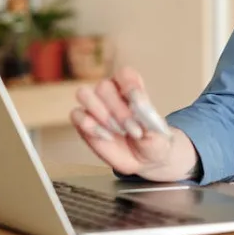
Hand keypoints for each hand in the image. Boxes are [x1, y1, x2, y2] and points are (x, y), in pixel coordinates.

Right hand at [70, 67, 195, 180]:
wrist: (145, 160)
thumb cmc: (153, 139)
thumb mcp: (157, 131)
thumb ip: (148, 117)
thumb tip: (139, 106)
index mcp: (131, 86)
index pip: (124, 74)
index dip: (130, 86)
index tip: (138, 104)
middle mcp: (111, 92)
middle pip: (103, 86)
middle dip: (118, 110)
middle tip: (132, 129)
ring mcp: (95, 107)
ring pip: (84, 94)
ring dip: (100, 113)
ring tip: (117, 131)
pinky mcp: (83, 123)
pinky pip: (76, 115)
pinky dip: (89, 126)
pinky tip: (106, 137)